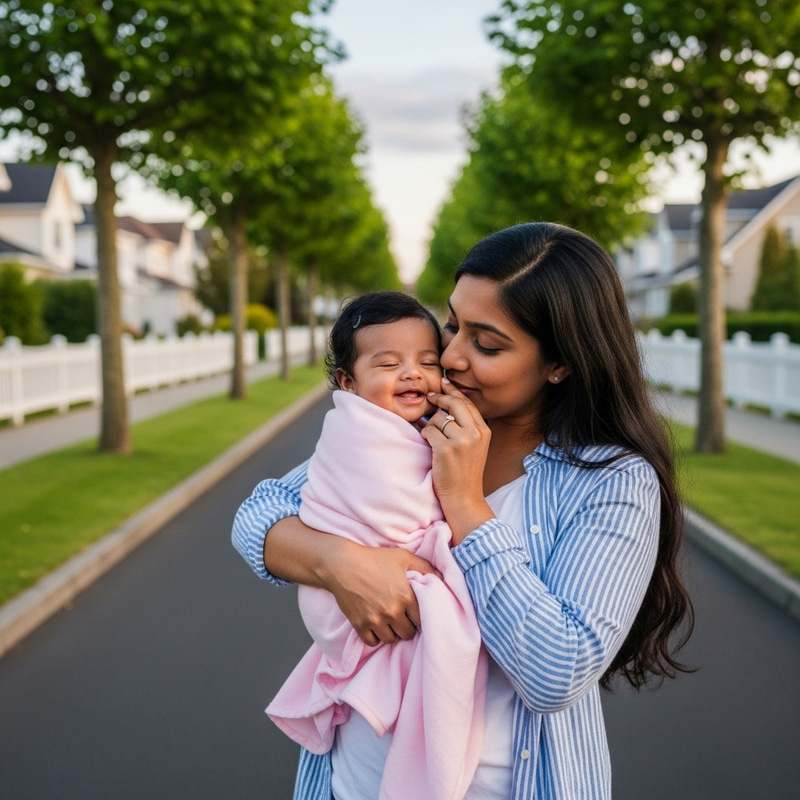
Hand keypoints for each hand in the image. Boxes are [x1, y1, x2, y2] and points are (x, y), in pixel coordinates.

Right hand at [265, 517, 437, 645]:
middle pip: (409, 633)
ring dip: (393, 632)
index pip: (424, 619)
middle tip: (405, 618)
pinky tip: (377, 625)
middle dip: (409, 626)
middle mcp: (393, 611)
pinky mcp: (360, 625)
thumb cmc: (375, 558)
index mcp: (406, 596)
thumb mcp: (403, 557)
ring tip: (391, 621)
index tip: (419, 613)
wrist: (342, 564)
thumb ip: (426, 567)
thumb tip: (443, 577)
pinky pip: (373, 642)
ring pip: (392, 639)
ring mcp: (375, 620)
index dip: (423, 617)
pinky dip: (376, 637)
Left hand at [421, 378, 494, 543]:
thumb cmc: (465, 471)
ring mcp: (461, 441)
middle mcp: (475, 433)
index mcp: (484, 430)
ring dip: (431, 424)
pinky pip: (429, 430)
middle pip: (454, 403)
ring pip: (439, 417)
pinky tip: (428, 444)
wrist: (464, 497)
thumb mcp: (475, 445)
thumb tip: (449, 401)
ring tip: (433, 438)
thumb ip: (467, 425)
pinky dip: (425, 435)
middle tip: (430, 396)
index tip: (443, 382)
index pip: (467, 402)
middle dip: (440, 397)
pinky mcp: (446, 449)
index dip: (453, 391)